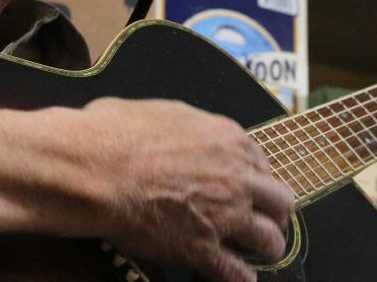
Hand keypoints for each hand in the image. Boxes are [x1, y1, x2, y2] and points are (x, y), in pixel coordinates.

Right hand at [61, 97, 294, 281]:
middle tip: (265, 218)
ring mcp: (224, 216)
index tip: (249, 185)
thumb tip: (182, 130)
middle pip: (280, 200)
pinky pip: (234, 272)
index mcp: (230, 140)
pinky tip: (242, 279)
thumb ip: (189, 126)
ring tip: (261, 250)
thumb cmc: (118, 132)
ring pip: (269, 239)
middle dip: (274, 211)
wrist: (96, 168)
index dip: (256, 176)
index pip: (263, 162)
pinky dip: (240, 278)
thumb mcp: (165, 111)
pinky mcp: (202, 248)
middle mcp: (238, 178)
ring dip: (267, 245)